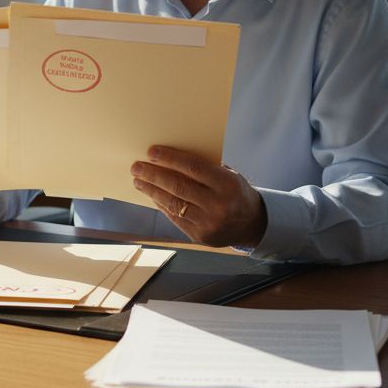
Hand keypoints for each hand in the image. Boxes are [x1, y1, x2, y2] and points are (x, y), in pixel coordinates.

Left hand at [130, 145, 266, 247]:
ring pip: (172, 204)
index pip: (193, 167)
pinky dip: (161, 205)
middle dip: (153, 175)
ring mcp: (208, 223)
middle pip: (178, 187)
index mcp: (227, 184)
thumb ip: (206, 168)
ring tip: (138, 180)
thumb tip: (171, 157)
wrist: (251, 224)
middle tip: (136, 167)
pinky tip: (152, 195)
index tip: (151, 152)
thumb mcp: (229, 176)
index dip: (170, 159)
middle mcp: (218, 205)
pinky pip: (174, 218)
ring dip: (152, 191)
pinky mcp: (199, 236)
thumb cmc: (235, 192)